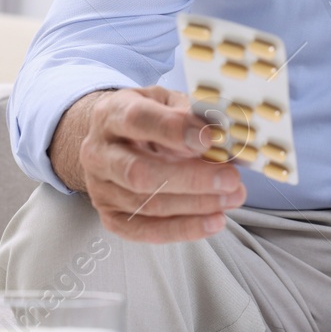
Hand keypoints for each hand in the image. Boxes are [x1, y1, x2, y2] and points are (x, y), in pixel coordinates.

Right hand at [59, 86, 246, 242]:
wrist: (113, 138)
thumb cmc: (148, 117)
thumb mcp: (167, 101)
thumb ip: (192, 114)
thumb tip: (224, 135)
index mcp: (111, 114)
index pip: (138, 120)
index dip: (174, 130)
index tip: (209, 139)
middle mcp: (98, 152)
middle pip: (139, 172)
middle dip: (191, 179)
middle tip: (230, 178)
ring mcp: (100, 188)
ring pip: (146, 204)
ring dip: (195, 205)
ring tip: (232, 197)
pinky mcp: (110, 216)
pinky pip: (145, 230)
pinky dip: (183, 229)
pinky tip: (213, 220)